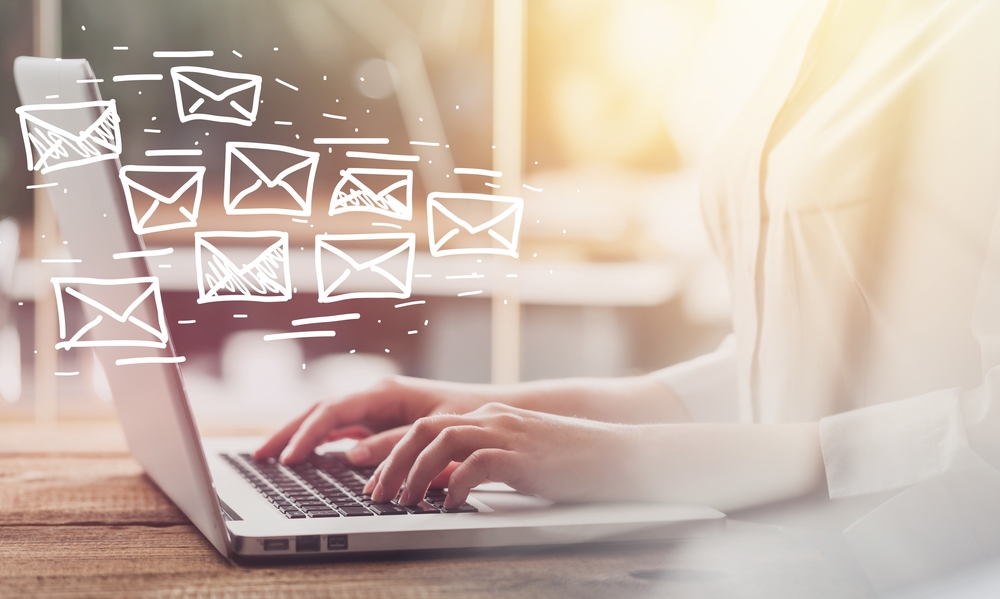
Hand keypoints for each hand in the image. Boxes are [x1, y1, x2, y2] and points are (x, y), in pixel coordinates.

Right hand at [254, 376, 489, 464]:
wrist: (493, 413)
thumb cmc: (469, 416)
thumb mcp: (434, 431)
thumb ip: (393, 443)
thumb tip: (350, 455)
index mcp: (385, 393)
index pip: (333, 412)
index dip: (307, 435)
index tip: (289, 458)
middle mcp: (375, 396)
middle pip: (320, 412)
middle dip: (288, 432)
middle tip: (259, 457)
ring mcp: (375, 408)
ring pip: (326, 420)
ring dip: (298, 436)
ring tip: (270, 456)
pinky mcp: (380, 421)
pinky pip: (341, 429)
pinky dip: (318, 441)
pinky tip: (303, 456)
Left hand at [362, 402, 635, 508]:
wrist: (619, 455)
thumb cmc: (573, 462)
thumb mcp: (521, 457)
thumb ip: (486, 462)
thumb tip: (448, 487)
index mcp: (490, 416)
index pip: (428, 427)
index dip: (396, 453)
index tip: (378, 481)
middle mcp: (493, 418)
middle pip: (424, 430)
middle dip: (393, 461)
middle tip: (377, 494)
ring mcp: (508, 433)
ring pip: (442, 441)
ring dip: (415, 472)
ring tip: (405, 501)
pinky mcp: (523, 455)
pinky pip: (476, 464)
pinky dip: (455, 485)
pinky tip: (449, 506)